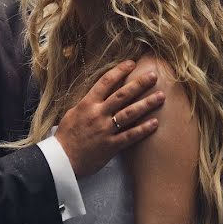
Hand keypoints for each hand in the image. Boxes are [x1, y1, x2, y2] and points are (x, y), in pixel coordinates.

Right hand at [55, 60, 164, 176]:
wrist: (61, 160)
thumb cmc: (66, 136)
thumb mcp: (74, 113)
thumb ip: (89, 103)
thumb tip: (101, 92)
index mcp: (87, 104)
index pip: (105, 82)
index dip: (120, 71)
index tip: (132, 63)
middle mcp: (98, 114)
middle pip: (122, 95)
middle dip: (139, 84)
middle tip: (154, 75)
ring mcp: (105, 130)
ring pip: (130, 113)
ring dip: (147, 104)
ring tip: (161, 96)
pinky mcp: (110, 146)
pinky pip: (130, 136)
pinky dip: (143, 129)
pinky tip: (155, 123)